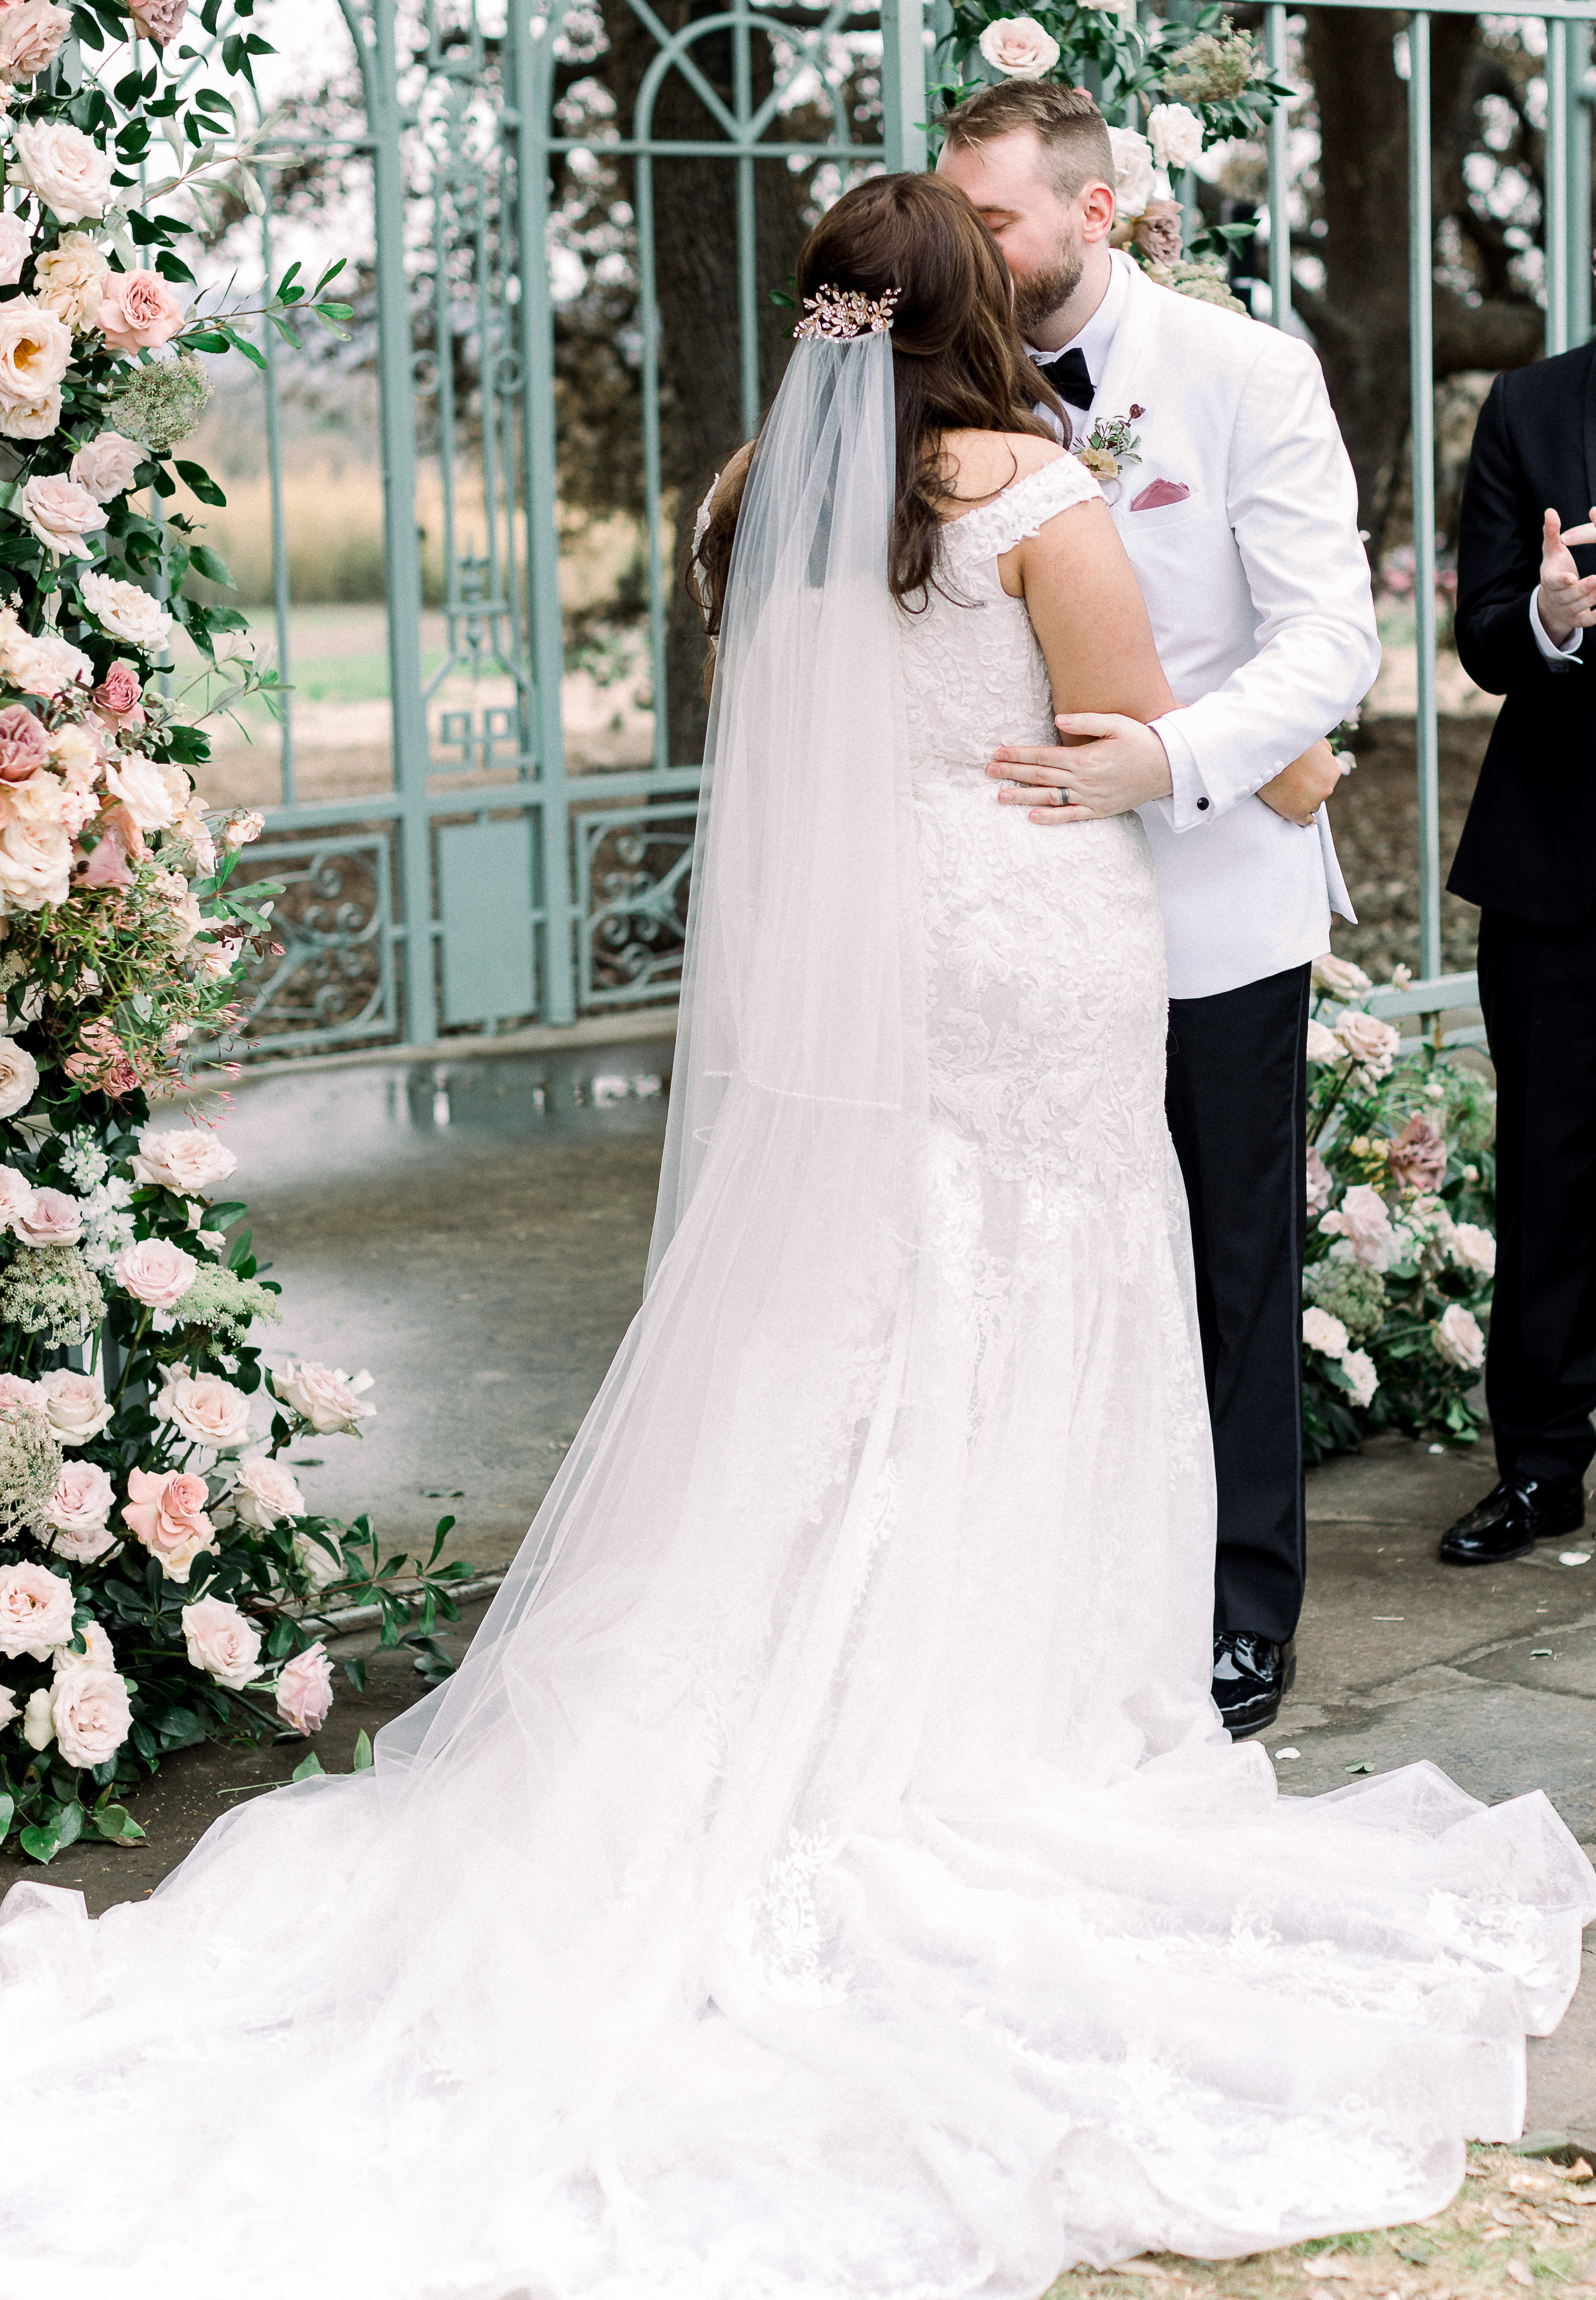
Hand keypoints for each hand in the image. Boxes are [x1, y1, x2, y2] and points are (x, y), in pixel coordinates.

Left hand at [986, 713, 1173, 824]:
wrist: (1169, 768)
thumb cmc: (1142, 741)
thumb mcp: (1117, 724)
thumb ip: (1086, 720)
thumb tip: (1058, 720)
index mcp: (1086, 758)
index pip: (1044, 756)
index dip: (1019, 755)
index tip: (998, 752)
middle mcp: (1085, 780)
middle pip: (1041, 776)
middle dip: (1012, 773)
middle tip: (988, 771)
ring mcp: (1091, 798)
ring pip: (1050, 798)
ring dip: (1023, 797)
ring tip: (1000, 796)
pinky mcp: (1099, 811)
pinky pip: (1071, 817)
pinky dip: (1051, 818)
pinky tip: (1032, 817)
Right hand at [1257, 738, 1342, 828]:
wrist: (1265, 755)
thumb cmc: (1287, 743)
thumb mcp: (1312, 738)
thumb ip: (1324, 748)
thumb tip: (1329, 755)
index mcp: (1333, 771)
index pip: (1326, 780)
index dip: (1313, 778)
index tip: (1302, 776)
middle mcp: (1327, 789)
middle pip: (1319, 793)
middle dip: (1309, 789)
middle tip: (1292, 783)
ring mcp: (1312, 802)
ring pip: (1311, 806)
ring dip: (1303, 801)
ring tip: (1288, 793)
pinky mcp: (1296, 813)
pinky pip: (1305, 821)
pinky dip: (1306, 820)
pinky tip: (1306, 820)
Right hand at [1538, 506, 1595, 643]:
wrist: (1552, 603)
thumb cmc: (1555, 569)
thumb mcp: (1552, 551)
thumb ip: (1551, 533)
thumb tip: (1550, 511)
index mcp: (1549, 580)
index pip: (1553, 582)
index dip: (1562, 581)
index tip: (1571, 577)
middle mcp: (1556, 597)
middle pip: (1570, 595)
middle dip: (1583, 589)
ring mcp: (1567, 610)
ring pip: (1580, 607)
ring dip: (1592, 599)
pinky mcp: (1577, 620)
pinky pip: (1588, 621)